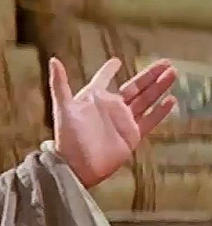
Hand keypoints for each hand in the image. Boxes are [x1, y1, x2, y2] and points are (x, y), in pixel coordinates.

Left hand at [49, 56, 176, 187]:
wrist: (77, 166)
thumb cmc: (67, 137)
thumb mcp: (63, 107)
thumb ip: (59, 83)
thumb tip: (53, 59)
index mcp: (93, 98)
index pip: (103, 80)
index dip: (108, 71)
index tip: (116, 61)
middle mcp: (109, 108)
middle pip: (134, 87)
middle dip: (149, 75)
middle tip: (165, 62)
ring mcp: (122, 122)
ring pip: (145, 100)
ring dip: (159, 87)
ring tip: (172, 73)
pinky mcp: (132, 136)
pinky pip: (149, 121)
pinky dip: (160, 111)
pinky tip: (171, 100)